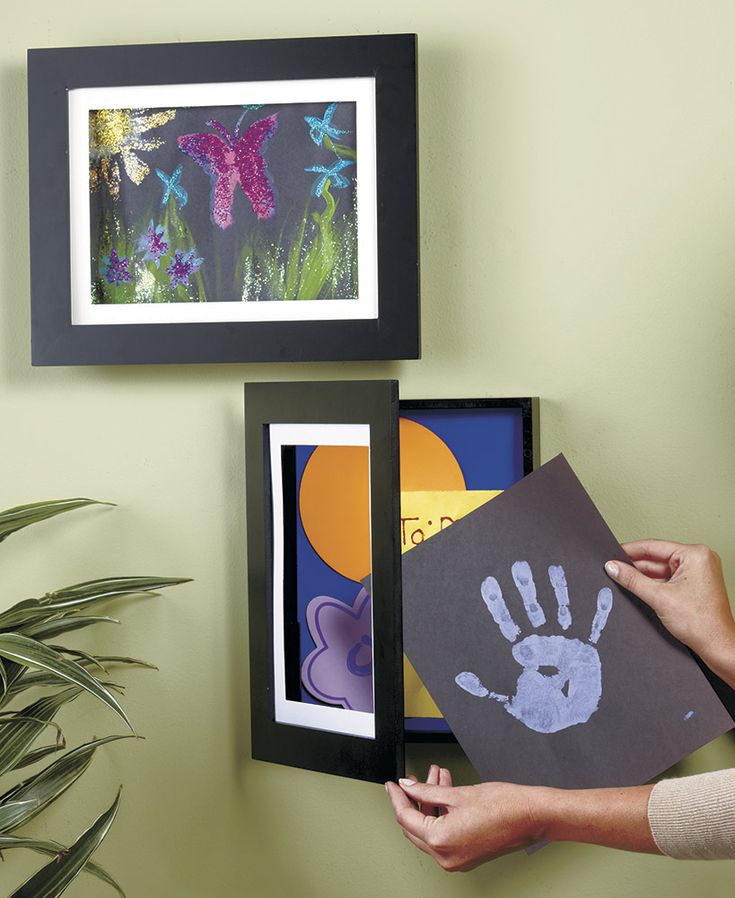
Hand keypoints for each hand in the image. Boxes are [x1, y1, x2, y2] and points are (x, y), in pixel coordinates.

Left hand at [386, 766, 658, 868]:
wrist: (533, 816)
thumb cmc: (505, 804)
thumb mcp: (459, 792)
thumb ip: (429, 789)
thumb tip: (410, 785)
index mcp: (441, 840)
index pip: (406, 817)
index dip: (397, 797)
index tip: (392, 784)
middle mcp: (446, 856)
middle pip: (414, 826)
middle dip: (412, 800)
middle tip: (411, 779)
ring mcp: (456, 858)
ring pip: (429, 828)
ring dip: (429, 802)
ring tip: (435, 777)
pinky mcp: (466, 855)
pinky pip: (443, 834)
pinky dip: (440, 813)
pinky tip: (444, 790)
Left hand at [455, 561, 613, 732]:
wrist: (569, 720)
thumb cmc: (539, 708)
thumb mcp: (509, 701)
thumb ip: (486, 688)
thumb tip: (460, 677)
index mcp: (524, 649)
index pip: (508, 622)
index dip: (499, 604)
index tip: (489, 583)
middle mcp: (545, 640)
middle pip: (533, 608)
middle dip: (526, 589)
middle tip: (518, 566)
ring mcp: (566, 641)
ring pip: (561, 610)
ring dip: (558, 591)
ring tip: (553, 568)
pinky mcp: (588, 649)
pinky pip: (595, 627)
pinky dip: (599, 612)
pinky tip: (602, 592)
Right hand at [605, 540, 734, 686]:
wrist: (717, 646)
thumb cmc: (702, 624)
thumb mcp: (658, 597)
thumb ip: (632, 580)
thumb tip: (614, 567)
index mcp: (696, 555)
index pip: (654, 546)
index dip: (630, 550)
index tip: (612, 554)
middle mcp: (700, 560)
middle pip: (657, 558)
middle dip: (636, 567)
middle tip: (615, 570)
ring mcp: (698, 572)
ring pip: (661, 570)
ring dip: (644, 577)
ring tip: (627, 583)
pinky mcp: (695, 584)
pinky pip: (668, 579)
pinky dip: (654, 585)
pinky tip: (641, 590)